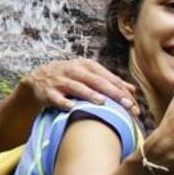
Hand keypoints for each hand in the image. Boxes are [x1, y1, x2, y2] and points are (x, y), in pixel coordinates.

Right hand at [21, 58, 140, 117]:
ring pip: (77, 87)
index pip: (109, 78)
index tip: (135, 107)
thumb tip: (132, 90)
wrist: (38, 79)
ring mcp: (60, 80)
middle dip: (113, 94)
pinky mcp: (48, 91)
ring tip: (102, 103)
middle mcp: (75, 70)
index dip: (123, 92)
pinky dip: (64, 103)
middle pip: (97, 82)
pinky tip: (72, 108)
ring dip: (89, 94)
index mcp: (87, 66)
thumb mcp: (89, 76)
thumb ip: (110, 82)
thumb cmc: (70, 78)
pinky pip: (57, 98)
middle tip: (128, 106)